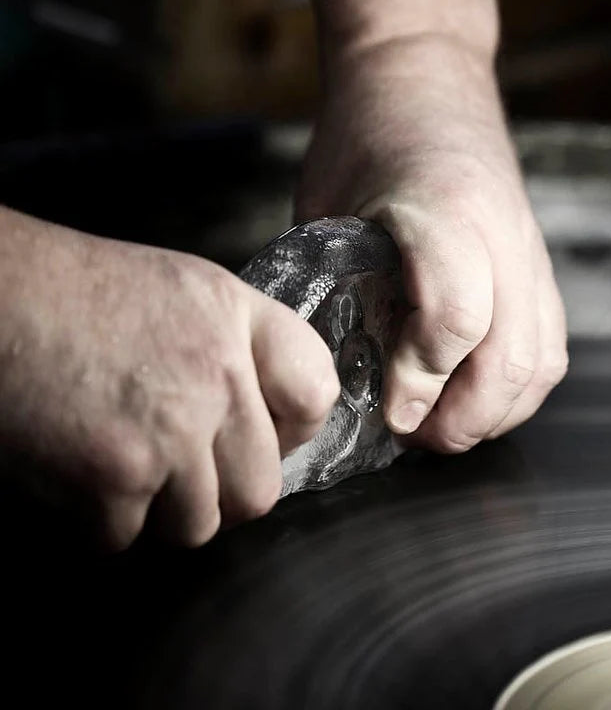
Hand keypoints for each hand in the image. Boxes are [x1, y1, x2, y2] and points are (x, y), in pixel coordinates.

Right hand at [0, 209, 338, 548]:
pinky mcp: (115, 478)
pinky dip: (99, 519)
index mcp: (236, 320)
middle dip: (220, 494)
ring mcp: (170, 432)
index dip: (294, 429)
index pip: (316, 394)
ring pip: (196, 525)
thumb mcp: (183, 293)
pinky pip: (125, 537)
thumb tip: (268, 418)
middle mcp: (217, 376)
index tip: (268, 436)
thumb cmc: (75, 294)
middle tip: (184, 472)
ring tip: (122, 463)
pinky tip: (77, 469)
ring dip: (159, 511)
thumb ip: (240, 347)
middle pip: (259, 490)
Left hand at [297, 36, 566, 450]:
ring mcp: (529, 251)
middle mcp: (500, 233)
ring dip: (494, 415)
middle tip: (414, 438)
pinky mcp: (539, 266)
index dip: (420, 381)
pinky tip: (479, 402)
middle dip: (462, 419)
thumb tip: (345, 375)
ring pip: (541, 362)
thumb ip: (343, 287)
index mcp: (441, 208)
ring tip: (443, 430)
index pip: (455, 316)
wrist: (422, 81)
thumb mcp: (328, 207)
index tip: (390, 414)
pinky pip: (550, 347)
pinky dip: (519, 392)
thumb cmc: (362, 140)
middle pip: (511, 356)